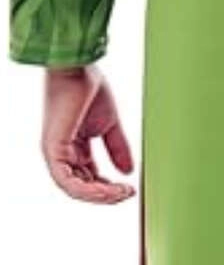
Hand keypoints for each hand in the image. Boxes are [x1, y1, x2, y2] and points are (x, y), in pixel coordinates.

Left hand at [42, 66, 134, 203]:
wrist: (78, 68)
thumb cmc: (87, 87)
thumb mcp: (109, 125)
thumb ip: (117, 148)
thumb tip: (128, 172)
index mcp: (73, 147)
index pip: (89, 178)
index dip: (109, 188)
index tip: (130, 188)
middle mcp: (62, 153)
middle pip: (83, 187)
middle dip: (108, 194)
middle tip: (128, 193)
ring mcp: (55, 153)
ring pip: (75, 189)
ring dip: (101, 196)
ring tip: (122, 193)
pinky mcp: (53, 150)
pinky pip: (68, 182)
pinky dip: (89, 190)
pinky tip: (109, 189)